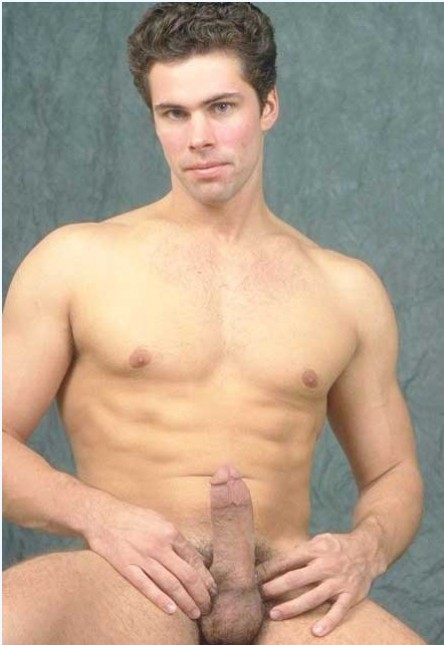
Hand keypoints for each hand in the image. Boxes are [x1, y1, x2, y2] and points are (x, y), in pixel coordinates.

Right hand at [85, 497, 215, 619]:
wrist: (103, 517)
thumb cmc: (133, 517)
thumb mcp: (159, 520)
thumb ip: (174, 538)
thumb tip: (191, 557)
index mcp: (170, 532)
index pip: (194, 559)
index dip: (206, 577)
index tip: (212, 589)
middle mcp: (159, 546)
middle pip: (186, 575)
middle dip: (200, 593)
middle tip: (208, 606)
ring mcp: (143, 558)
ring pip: (170, 585)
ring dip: (186, 601)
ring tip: (195, 613)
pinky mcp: (127, 568)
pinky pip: (147, 587)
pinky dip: (160, 600)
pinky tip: (172, 610)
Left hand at [256, 532, 378, 636]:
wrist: (369, 549)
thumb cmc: (336, 546)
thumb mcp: (318, 541)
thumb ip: (300, 552)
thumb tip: (275, 564)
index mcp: (315, 550)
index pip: (287, 560)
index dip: (269, 569)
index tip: (253, 576)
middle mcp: (325, 565)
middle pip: (296, 578)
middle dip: (275, 587)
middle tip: (258, 595)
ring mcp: (338, 581)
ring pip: (313, 597)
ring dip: (292, 606)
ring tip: (274, 614)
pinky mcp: (351, 595)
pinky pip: (339, 611)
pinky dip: (329, 622)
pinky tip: (315, 632)